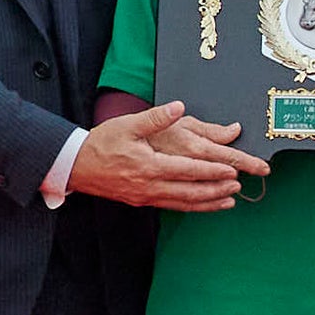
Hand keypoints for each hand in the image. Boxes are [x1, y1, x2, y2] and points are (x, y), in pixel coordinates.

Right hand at [71, 102, 255, 210]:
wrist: (76, 165)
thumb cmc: (102, 143)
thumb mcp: (128, 124)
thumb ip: (156, 117)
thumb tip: (177, 107)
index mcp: (149, 165)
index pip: (188, 170)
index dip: (212, 171)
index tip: (232, 170)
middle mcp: (150, 185)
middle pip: (191, 191)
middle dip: (217, 190)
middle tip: (238, 187)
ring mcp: (146, 196)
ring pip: (183, 203)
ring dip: (208, 202)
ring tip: (230, 201)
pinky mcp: (143, 201)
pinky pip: (172, 206)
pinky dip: (192, 207)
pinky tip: (204, 205)